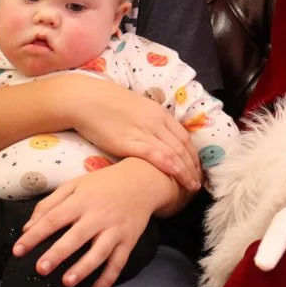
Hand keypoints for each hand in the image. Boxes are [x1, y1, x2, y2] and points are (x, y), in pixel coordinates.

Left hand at [13, 159, 161, 286]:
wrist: (143, 180)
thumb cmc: (103, 184)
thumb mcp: (75, 184)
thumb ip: (50, 203)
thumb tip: (28, 227)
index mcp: (82, 200)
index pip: (54, 218)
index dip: (35, 235)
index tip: (18, 250)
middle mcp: (99, 215)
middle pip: (76, 236)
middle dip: (58, 253)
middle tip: (40, 269)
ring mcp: (116, 229)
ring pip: (99, 252)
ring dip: (83, 268)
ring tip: (66, 282)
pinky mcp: (129, 240)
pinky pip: (118, 263)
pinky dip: (108, 280)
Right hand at [62, 74, 201, 190]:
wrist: (86, 99)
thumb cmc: (107, 103)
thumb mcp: (137, 108)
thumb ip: (149, 121)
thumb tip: (156, 135)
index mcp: (159, 113)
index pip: (184, 136)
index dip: (193, 154)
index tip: (197, 168)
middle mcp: (157, 122)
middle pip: (183, 147)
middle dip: (193, 166)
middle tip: (199, 182)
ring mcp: (145, 131)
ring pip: (174, 153)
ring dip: (186, 171)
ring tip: (191, 187)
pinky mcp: (130, 141)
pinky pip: (156, 155)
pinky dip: (170, 166)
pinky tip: (177, 177)